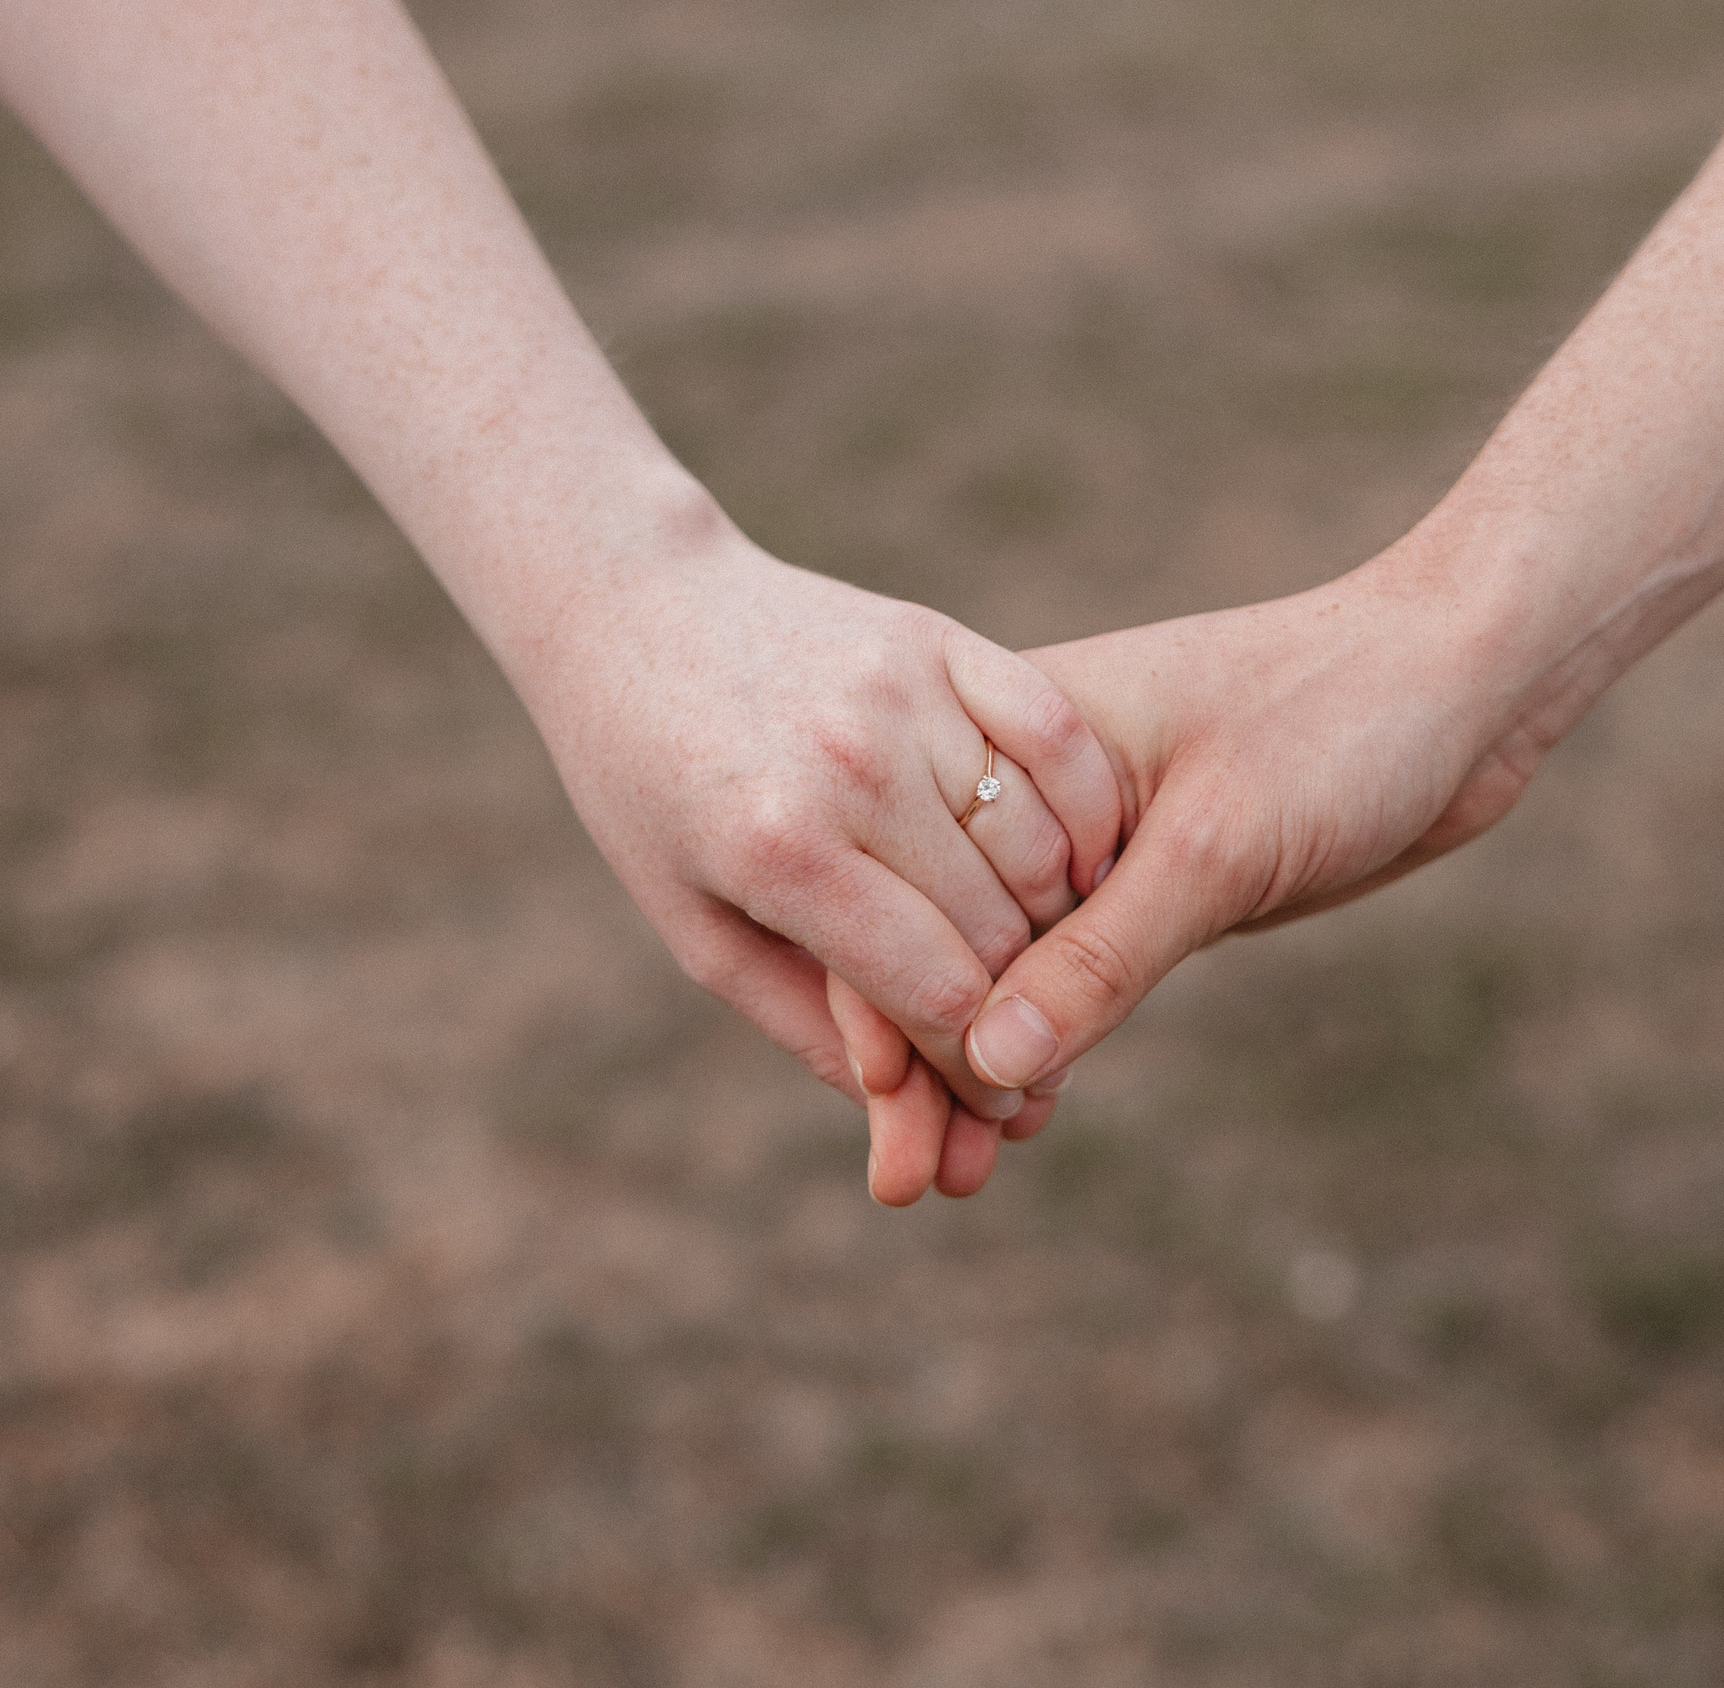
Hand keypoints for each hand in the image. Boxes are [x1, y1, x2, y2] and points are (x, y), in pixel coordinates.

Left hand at [504, 503, 1120, 1121]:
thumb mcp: (697, 925)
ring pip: (1041, 843)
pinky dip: (1090, 808)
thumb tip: (906, 1113)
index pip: (933, 990)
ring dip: (1058, 917)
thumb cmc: (651, 789)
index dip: (976, 1068)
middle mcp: (851, 766)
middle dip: (1022, 1009)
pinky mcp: (939, 637)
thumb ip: (804, 1021)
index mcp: (780, 849)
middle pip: (998, 927)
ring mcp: (903, 692)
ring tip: (1041, 960)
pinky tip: (1080, 860)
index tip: (994, 1108)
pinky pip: (1059, 736)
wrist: (634, 610)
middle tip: (1030, 1048)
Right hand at [829, 542, 1591, 1199]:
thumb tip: (990, 1063)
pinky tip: (1016, 1124)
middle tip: (907, 1184)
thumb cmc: (1344, 717)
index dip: (887, 1001)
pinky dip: (1039, 1045)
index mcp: (1014, 729)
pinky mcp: (1141, 880)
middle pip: (938, 937)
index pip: (914, 881)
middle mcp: (1028, 785)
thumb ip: (1102, 955)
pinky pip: (1063, 974)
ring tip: (947, 1182)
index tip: (883, 1112)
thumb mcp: (1218, 842)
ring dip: (973, 1070)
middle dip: (919, 1060)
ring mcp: (1082, 836)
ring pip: (998, 968)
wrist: (1463, 681)